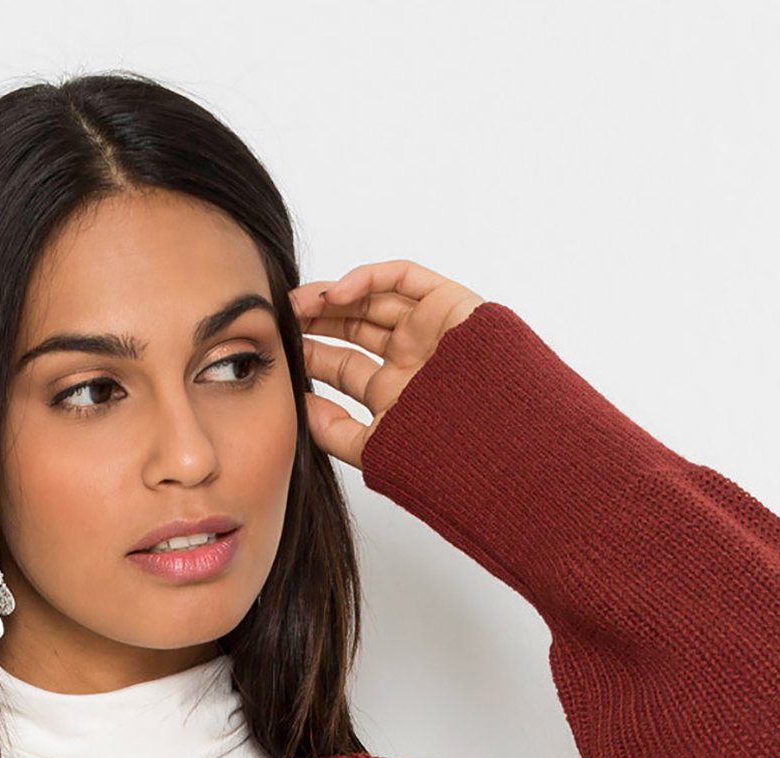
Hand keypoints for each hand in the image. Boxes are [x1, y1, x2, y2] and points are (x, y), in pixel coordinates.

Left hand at [290, 260, 486, 466]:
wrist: (500, 447)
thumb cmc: (446, 457)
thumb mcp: (375, 451)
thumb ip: (334, 431)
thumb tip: (297, 407)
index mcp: (395, 393)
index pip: (342, 365)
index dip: (309, 354)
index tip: (279, 351)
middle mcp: (411, 359)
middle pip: (354, 329)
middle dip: (315, 321)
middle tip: (281, 318)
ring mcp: (429, 330)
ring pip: (373, 300)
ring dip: (333, 297)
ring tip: (300, 305)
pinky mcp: (449, 304)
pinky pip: (403, 278)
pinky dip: (368, 279)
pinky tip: (336, 296)